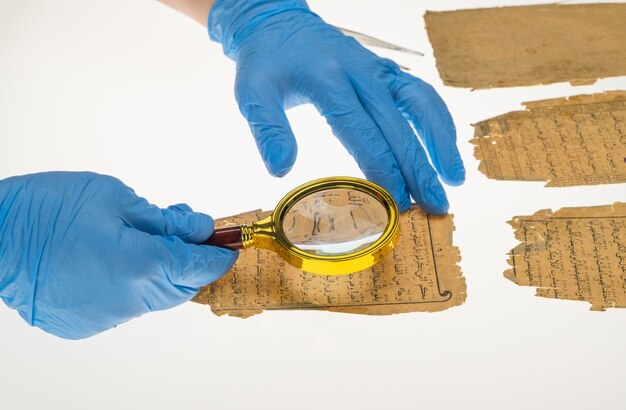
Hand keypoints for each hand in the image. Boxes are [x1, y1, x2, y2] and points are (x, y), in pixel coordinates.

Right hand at [0, 172, 236, 338]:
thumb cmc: (46, 209)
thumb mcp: (114, 198)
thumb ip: (165, 220)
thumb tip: (199, 229)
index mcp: (141, 264)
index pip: (201, 266)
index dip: (219, 254)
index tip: (229, 245)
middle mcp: (130, 299)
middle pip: (182, 285)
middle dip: (190, 261)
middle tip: (184, 234)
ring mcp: (108, 316)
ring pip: (155, 296)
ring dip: (160, 272)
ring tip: (140, 242)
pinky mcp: (89, 324)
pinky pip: (126, 305)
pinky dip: (132, 286)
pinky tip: (112, 263)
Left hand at [209, 0, 464, 213]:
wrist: (280, 24)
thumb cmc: (266, 63)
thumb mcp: (252, 93)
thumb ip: (267, 129)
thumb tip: (280, 169)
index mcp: (328, 81)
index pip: (362, 132)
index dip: (383, 170)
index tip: (397, 202)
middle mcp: (361, 73)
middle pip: (398, 126)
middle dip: (418, 170)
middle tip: (435, 206)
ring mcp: (378, 69)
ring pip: (421, 104)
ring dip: (440, 142)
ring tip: (454, 179)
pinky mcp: (386, 71)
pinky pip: (420, 94)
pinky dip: (438, 120)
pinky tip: (446, 148)